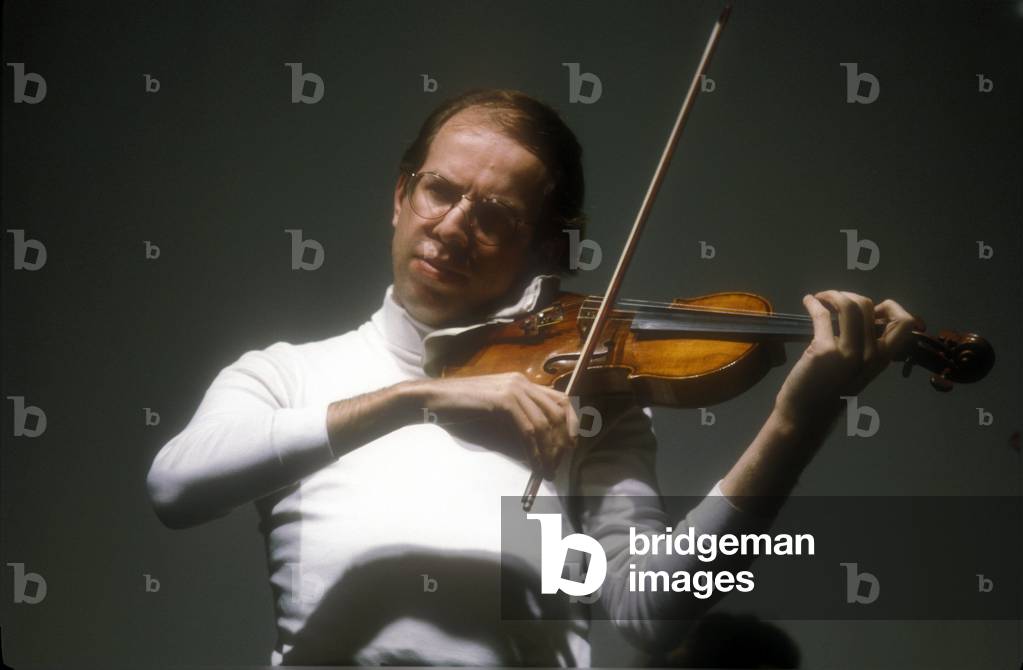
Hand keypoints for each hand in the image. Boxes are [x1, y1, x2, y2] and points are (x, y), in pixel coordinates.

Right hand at [412, 372, 579, 479]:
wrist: (432, 400)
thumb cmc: (459, 411)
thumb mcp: (495, 416)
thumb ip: (517, 424)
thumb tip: (538, 450)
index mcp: (521, 382)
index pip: (560, 398)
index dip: (571, 423)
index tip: (570, 445)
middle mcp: (521, 382)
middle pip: (558, 411)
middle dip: (562, 441)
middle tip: (559, 464)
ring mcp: (513, 389)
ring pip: (544, 423)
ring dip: (550, 451)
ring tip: (548, 470)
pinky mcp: (503, 401)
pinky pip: (528, 430)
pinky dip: (535, 451)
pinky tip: (535, 465)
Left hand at [773, 290, 921, 433]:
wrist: (806, 416)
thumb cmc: (829, 392)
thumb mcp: (857, 370)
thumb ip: (864, 347)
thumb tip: (860, 317)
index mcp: (883, 359)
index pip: (905, 323)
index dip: (890, 307)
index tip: (872, 307)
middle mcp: (871, 355)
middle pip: (869, 306)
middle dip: (850, 295)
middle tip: (834, 300)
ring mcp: (849, 352)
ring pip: (849, 305)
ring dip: (832, 294)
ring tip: (821, 297)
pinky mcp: (824, 350)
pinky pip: (822, 315)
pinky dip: (813, 303)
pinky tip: (808, 301)